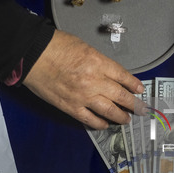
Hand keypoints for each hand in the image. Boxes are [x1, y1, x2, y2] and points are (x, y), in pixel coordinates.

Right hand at [23, 30, 144, 128]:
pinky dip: (100, 124)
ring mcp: (83, 97)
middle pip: (120, 96)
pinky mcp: (70, 107)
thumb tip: (109, 74)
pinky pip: (90, 119)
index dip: (133, 85)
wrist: (31, 56)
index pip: (123, 77)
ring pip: (109, 111)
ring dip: (121, 116)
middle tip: (141, 109)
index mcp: (98, 63)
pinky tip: (105, 124)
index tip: (139, 90)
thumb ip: (98, 62)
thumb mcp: (84, 47)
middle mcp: (94, 81)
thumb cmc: (54, 47)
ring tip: (127, 119)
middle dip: (134, 104)